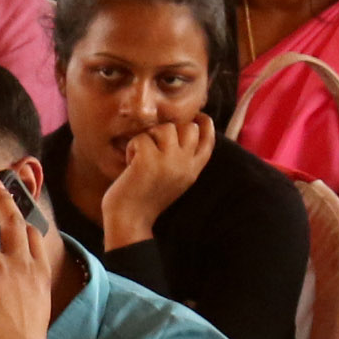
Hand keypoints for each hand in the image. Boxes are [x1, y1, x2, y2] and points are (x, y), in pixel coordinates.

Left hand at [96, 119, 216, 249]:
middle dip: (171, 129)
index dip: (205, 124)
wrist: (128, 221)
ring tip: (141, 154)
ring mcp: (168, 163)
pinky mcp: (148, 161)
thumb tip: (187, 128)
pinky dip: (132, 147)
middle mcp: (185, 165)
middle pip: (189, 127)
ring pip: (166, 128)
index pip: (209, 140)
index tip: (197, 116)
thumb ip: (183, 159)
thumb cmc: (146, 198)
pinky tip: (129, 163)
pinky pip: (142, 138)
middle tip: (155, 144)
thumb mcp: (175, 179)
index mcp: (193, 171)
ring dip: (149, 137)